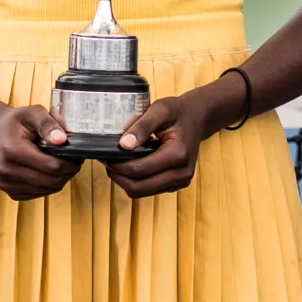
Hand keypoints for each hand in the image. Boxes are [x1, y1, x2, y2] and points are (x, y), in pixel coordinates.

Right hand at [0, 103, 81, 200]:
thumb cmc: (15, 123)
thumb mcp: (32, 113)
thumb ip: (48, 124)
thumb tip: (62, 140)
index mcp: (11, 151)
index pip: (51, 166)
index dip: (70, 162)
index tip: (77, 155)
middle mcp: (6, 171)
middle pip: (52, 181)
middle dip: (68, 172)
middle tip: (73, 160)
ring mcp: (7, 184)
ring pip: (48, 190)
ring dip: (60, 178)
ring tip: (59, 162)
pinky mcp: (11, 192)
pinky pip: (41, 194)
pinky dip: (49, 184)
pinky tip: (46, 170)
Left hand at [106, 85, 237, 199]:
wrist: (196, 119)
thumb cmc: (178, 112)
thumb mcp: (160, 109)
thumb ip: (141, 126)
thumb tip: (124, 144)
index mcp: (178, 155)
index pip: (139, 170)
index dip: (117, 165)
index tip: (105, 155)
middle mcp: (182, 173)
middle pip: (138, 187)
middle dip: (118, 176)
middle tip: (107, 161)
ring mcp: (180, 181)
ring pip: (142, 192)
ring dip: (125, 181)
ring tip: (116, 163)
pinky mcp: (176, 184)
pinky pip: (149, 190)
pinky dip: (135, 181)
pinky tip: (130, 165)